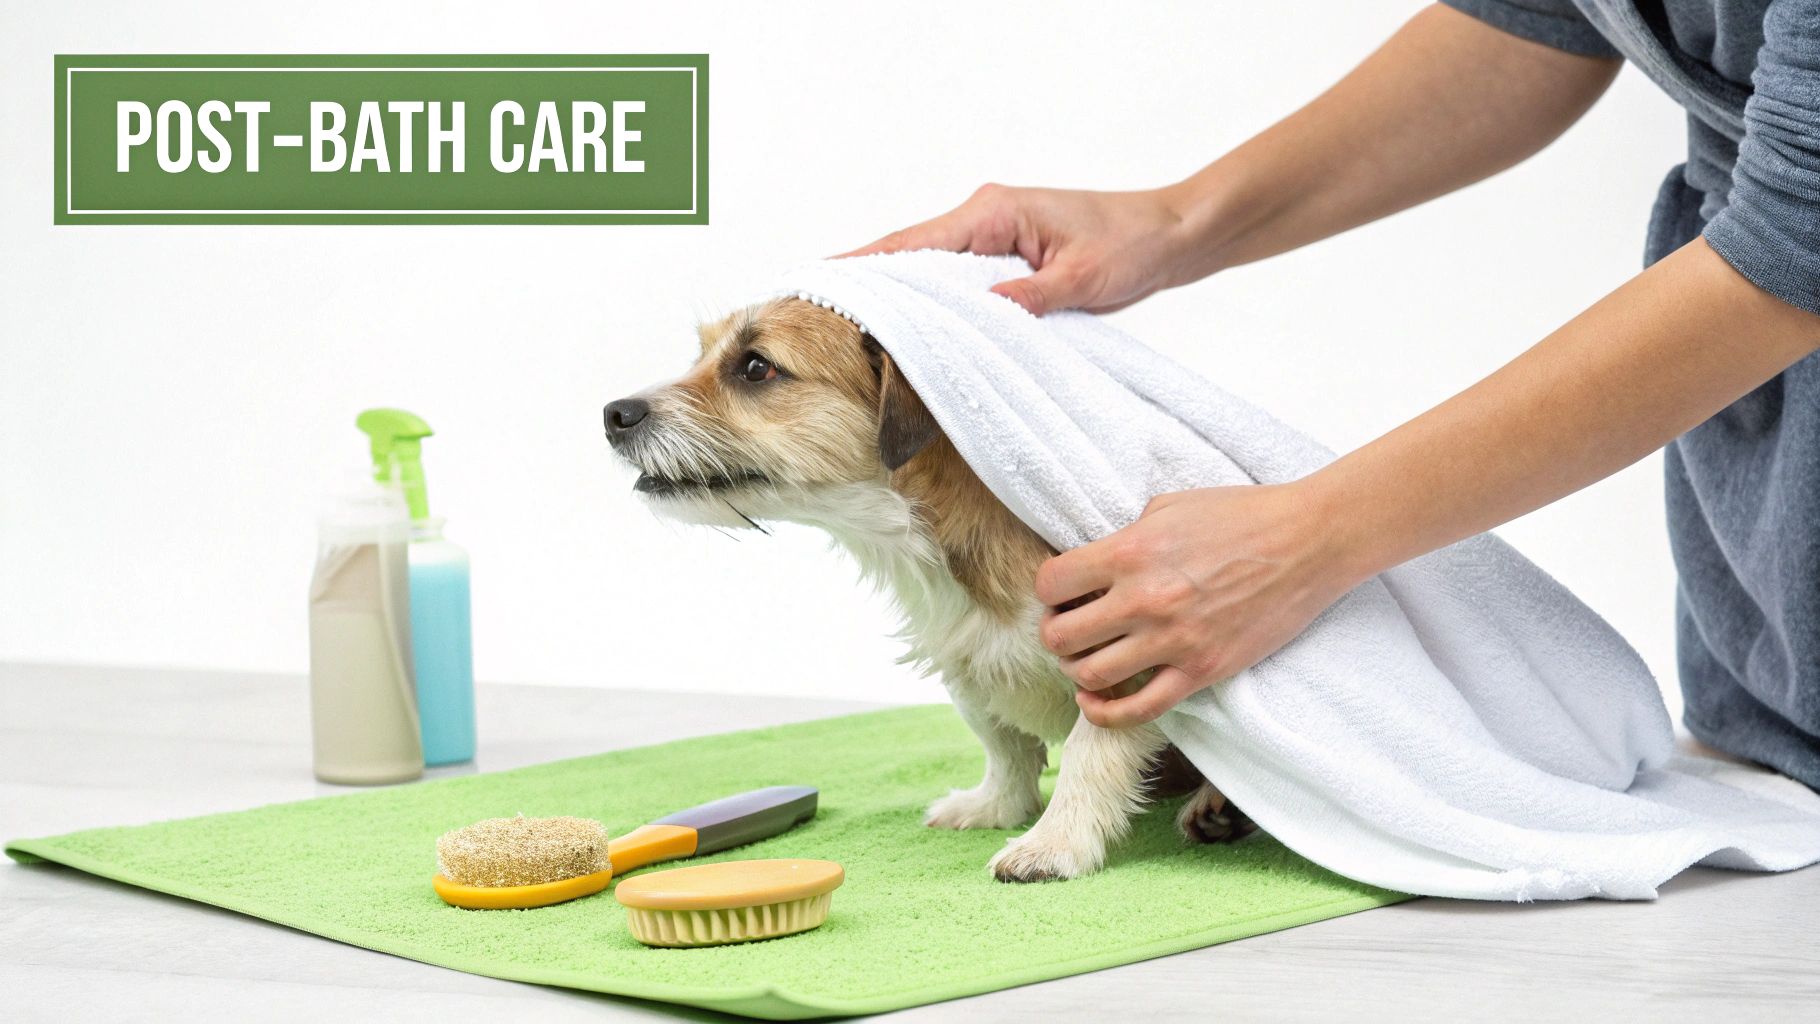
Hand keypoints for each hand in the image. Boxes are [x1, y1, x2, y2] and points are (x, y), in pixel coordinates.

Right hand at [839, 184, 1202, 315]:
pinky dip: (929, 299)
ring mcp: (993, 235)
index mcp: (996, 212)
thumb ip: (1031, 297)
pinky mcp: (1004, 256)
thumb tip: (986, 313)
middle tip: (818, 308)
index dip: (867, 263)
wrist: (1170, 235)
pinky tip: (908, 325)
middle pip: (910, 252)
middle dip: (866, 279)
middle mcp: (986, 217)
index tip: (824, 279)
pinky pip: (954, 280)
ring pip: (928, 267)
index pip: (917, 241)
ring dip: (896, 293)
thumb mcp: (1084, 278)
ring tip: (848, 322)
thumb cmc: (1134, 246)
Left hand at [1036, 483, 1359, 727]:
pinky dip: (1105, 714)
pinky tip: (1094, 704)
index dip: (1047, 590)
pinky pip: (1138, 710)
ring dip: (1077, 672)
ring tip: (1087, 660)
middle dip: (1056, 634)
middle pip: (1061, 637)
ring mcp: (1173, 640)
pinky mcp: (1202, 670)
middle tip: (1068, 629)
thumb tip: (1095, 564)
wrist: (1309, 541)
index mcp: (1130, 552)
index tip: (1061, 593)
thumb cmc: (1242, 515)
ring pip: (1090, 676)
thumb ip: (1126, 536)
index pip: (1050, 584)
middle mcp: (1144, 600)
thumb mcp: (1169, 506)